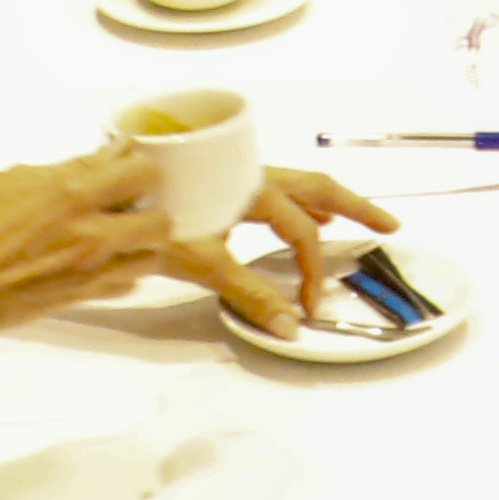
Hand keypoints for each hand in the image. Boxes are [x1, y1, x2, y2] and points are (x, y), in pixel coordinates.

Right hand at [0, 142, 174, 335]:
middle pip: (161, 223)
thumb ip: (70, 168)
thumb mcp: (15, 182)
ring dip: (144, 243)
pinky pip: (126, 285)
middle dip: (153, 210)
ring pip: (150, 258)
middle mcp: (92, 237)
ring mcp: (91, 272)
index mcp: (74, 198)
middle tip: (134, 204)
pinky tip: (102, 259)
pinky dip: (124, 270)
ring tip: (121, 232)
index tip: (131, 168)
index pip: (142, 173)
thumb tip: (110, 152)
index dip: (142, 168)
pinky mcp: (82, 298)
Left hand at [163, 162, 406, 331]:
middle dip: (356, 206)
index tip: (310, 307)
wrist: (110, 196)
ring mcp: (238, 173)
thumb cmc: (153, 222)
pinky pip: (276, 183)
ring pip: (298, 181)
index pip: (302, 232)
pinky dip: (299, 197)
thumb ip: (248, 293)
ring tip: (350, 213)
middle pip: (319, 187)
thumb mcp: (202, 261)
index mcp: (254, 189)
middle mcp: (252, 174)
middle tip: (389, 225)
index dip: (312, 271)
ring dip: (329, 199)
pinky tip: (298, 209)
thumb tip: (289, 326)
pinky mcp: (223, 178)